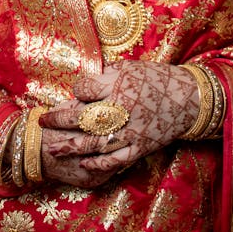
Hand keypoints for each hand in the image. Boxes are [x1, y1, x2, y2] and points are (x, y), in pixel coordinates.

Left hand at [39, 62, 199, 186]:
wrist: (189, 98)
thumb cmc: (156, 79)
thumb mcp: (130, 67)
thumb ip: (105, 76)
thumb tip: (81, 87)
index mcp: (120, 84)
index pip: (85, 88)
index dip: (76, 90)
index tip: (75, 93)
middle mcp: (122, 108)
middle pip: (84, 116)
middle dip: (60, 119)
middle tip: (43, 121)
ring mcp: (131, 131)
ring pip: (95, 142)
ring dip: (71, 146)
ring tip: (53, 148)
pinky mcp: (140, 147)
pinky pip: (116, 159)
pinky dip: (99, 163)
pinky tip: (85, 164)